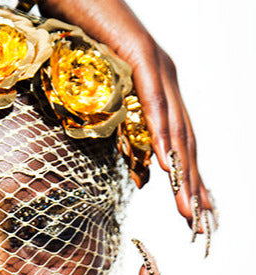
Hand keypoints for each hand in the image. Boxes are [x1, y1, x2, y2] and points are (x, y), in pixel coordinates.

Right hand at [39, 0, 216, 243]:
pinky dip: (160, 133)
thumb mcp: (108, 99)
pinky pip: (153, 102)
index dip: (190, 179)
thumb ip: (127, 134)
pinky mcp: (141, 56)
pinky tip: (164, 161)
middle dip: (193, 186)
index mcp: (164, 94)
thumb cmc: (86, 43)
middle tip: (197, 222)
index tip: (194, 212)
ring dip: (182, 170)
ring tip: (186, 205)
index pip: (183, 144)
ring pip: (176, 127)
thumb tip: (143, 175)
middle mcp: (169, 82)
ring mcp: (159, 68)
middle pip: (187, 143)